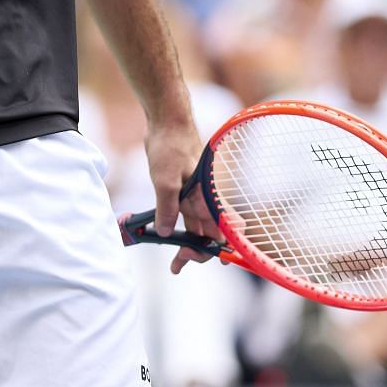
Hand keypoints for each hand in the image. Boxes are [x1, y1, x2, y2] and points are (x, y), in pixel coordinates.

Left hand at [144, 116, 221, 274]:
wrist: (166, 121)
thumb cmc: (170, 147)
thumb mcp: (165, 180)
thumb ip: (167, 208)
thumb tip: (166, 234)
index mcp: (207, 198)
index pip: (223, 231)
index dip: (221, 250)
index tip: (213, 262)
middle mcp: (205, 199)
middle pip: (209, 235)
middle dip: (197, 253)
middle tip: (177, 265)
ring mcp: (194, 195)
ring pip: (195, 227)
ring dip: (186, 244)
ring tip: (173, 262)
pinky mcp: (182, 190)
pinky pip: (183, 215)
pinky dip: (176, 228)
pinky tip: (164, 234)